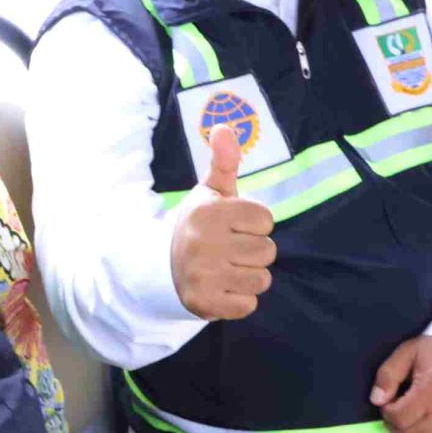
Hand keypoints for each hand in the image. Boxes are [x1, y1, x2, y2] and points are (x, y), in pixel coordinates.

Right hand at [170, 123, 276, 320]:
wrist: (163, 266)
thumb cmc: (200, 225)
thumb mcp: (210, 191)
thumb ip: (224, 161)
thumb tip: (224, 127)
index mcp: (208, 212)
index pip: (266, 219)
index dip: (255, 223)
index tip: (235, 225)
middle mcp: (203, 242)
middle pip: (267, 251)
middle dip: (254, 251)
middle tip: (230, 249)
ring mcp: (202, 275)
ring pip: (262, 279)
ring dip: (250, 276)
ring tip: (228, 268)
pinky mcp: (204, 303)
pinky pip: (249, 305)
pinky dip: (240, 299)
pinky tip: (223, 287)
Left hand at [371, 335, 431, 432]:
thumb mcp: (408, 352)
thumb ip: (388, 375)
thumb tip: (377, 400)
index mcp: (430, 388)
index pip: (399, 417)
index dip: (387, 412)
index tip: (390, 401)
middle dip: (397, 425)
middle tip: (399, 410)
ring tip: (413, 419)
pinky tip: (428, 427)